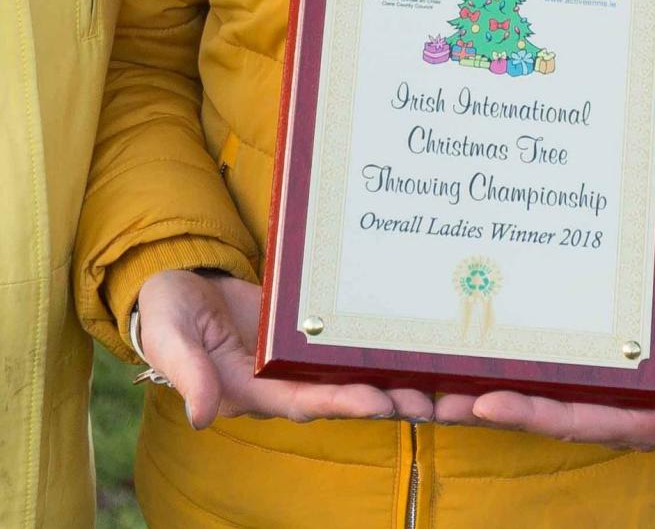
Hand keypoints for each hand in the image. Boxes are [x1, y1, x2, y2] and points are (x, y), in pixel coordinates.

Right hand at [136, 270, 433, 429]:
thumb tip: (204, 416)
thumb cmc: (167, 317)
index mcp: (253, 389)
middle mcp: (283, 379)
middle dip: (386, 400)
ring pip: (351, 370)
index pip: (306, 402)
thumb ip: (190, 375)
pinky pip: (344, 338)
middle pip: (342, 394)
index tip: (381, 402)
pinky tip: (410, 337)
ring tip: (440, 382)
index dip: (343, 403)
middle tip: (434, 402)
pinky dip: (374, 342)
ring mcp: (297, 354)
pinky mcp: (306, 327)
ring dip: (392, 377)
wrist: (175, 284)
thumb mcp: (172, 342)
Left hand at [434, 325, 654, 470]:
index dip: (523, 412)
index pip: (566, 418)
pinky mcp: (579, 356)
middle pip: (524, 406)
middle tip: (416, 396)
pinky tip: (450, 344)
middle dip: (470, 404)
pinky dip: (488, 356)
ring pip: (515, 385)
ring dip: (463, 383)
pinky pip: (528, 358)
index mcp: (626, 418)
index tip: (481, 403)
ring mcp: (584, 382)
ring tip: (408, 379)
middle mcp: (595, 404)